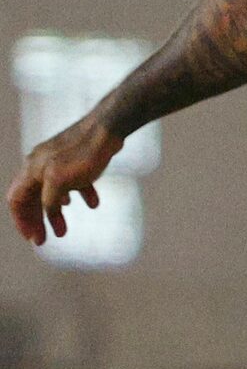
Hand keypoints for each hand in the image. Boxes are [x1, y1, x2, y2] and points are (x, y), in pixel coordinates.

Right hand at [7, 115, 122, 245]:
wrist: (108, 128)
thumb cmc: (83, 154)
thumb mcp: (61, 182)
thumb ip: (50, 201)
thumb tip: (49, 217)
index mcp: (31, 170)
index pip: (16, 200)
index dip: (22, 221)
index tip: (33, 238)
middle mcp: (40, 165)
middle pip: (31, 198)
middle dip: (37, 220)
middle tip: (44, 240)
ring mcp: (58, 161)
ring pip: (52, 192)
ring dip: (56, 212)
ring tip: (63, 229)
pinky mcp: (77, 159)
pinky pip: (74, 182)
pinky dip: (80, 195)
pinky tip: (93, 204)